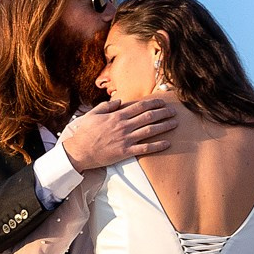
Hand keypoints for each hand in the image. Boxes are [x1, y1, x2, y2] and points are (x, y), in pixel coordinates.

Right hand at [58, 98, 177, 170]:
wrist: (79, 151)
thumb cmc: (84, 132)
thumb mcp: (93, 114)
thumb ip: (106, 106)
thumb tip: (119, 101)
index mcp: (116, 116)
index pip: (139, 106)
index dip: (153, 103)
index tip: (162, 102)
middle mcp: (124, 126)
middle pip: (148, 117)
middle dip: (163, 113)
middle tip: (174, 111)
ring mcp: (126, 139)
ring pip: (150, 130)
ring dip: (164, 126)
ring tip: (174, 123)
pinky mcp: (126, 152)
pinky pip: (145, 148)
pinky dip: (158, 146)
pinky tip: (168, 143)